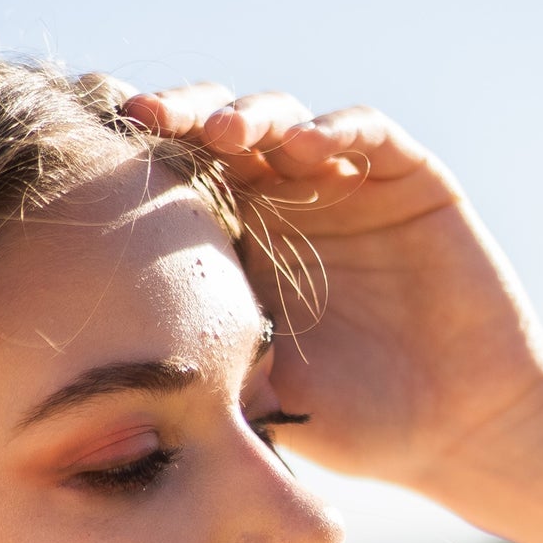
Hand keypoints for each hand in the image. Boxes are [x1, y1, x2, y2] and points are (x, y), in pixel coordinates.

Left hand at [122, 86, 542, 492]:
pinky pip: (367, 132)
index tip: (92, 161)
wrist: (450, 426)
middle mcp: (282, 209)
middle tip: (149, 118)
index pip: (178, 187)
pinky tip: (305, 147)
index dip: (142, 164)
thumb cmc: (346, 422)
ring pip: (284, 121)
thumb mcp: (254, 394)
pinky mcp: (408, 179)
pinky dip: (335, 129)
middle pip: (220, 136)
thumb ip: (200, 365)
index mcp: (234, 253)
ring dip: (250, 116)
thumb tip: (102, 375)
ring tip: (223, 132)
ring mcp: (344, 188)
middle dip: (184, 118)